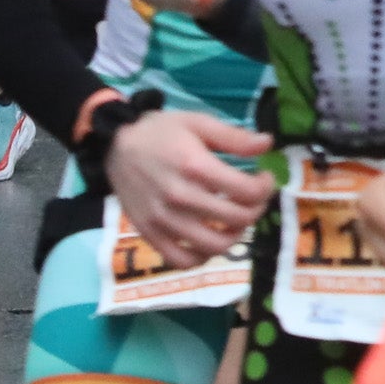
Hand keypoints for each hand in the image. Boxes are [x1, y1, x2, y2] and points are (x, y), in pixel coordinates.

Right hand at [108, 108, 275, 265]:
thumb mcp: (199, 123)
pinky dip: (201, 257)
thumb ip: (235, 137)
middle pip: (236, 219)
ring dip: (235, 235)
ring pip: (213, 245)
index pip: (247, 192)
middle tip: (254, 199)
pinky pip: (181, 260)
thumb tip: (268, 144)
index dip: (265, 187)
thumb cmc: (161, 132)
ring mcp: (163, 220)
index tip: (264, 179)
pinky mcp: (149, 234)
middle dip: (255, 209)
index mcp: (196, 166)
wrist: (116, 145)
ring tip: (236, 221)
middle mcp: (181, 197)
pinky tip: (209, 240)